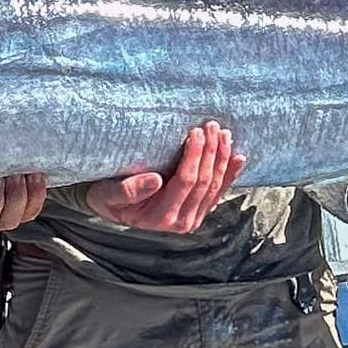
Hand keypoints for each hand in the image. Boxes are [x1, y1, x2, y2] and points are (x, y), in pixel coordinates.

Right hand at [84, 123, 245, 234]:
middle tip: (211, 126)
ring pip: (214, 185)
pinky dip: (229, 174)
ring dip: (222, 158)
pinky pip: (218, 191)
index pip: (186, 181)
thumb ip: (129, 190)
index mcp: (161, 218)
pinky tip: (239, 157)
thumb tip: (155, 180)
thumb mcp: (109, 194)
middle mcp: (182, 222)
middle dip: (210, 152)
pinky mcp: (199, 212)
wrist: (113, 208)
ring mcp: (193, 218)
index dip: (194, 156)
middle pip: (204, 182)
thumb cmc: (108, 197)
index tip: (196, 132)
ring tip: (224, 134)